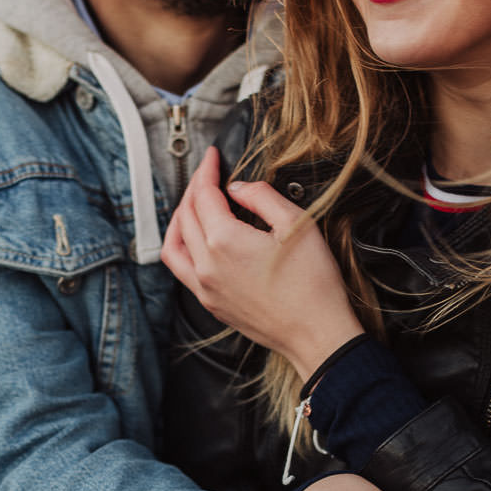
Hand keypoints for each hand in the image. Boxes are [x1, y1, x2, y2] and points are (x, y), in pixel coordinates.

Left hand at [161, 147, 363, 379]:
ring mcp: (205, 288)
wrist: (317, 334)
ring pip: (174, 244)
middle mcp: (206, 265)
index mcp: (224, 241)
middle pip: (185, 215)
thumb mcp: (296, 224)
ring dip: (180, 218)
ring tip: (193, 205)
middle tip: (209, 175)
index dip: (207, 170)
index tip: (213, 156)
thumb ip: (262, 197)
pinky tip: (196, 242)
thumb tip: (238, 188)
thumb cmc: (313, 283)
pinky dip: (182, 247)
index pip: (203, 194)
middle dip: (194, 189)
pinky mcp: (211, 304)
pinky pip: (182, 270)